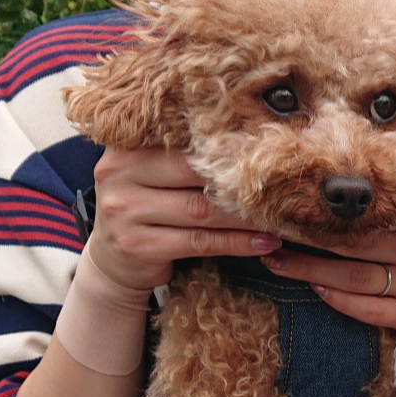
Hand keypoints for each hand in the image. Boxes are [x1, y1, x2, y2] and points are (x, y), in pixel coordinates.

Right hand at [86, 147, 281, 290]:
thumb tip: (251, 136)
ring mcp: (124, 211)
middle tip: (282, 185)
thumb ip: (182, 156)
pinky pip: (200, 242)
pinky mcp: (137, 246)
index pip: (184, 141)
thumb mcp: (153, 175)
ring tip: (281, 217)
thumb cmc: (147, 209)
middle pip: (195, 175)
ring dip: (246, 217)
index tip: (268, 151)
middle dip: (241, 184)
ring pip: (201, 211)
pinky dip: (237, 243)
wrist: (113, 260)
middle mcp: (119, 174)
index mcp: (126, 146)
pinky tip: (264, 243)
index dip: (228, 148)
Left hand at [259, 222, 395, 331]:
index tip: (285, 212)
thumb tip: (335, 198)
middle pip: (348, 245)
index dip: (319, 218)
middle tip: (268, 238)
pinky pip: (369, 309)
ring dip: (310, 270)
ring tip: (277, 264)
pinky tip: (317, 290)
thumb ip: (388, 214)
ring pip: (352, 276)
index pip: (359, 220)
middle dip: (303, 243)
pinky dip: (341, 300)